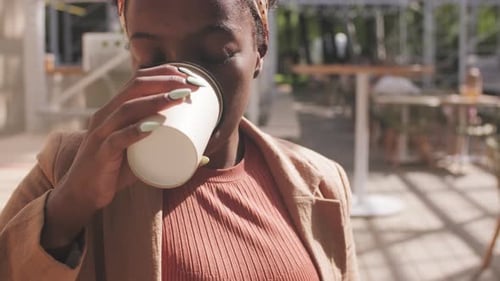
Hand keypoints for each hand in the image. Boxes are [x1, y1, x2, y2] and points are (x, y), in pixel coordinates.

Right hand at [42, 65, 198, 248]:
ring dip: (156, 100)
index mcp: (115, 109)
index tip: (191, 75)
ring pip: (128, 109)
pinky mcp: (100, 154)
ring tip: (181, 96)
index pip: (138, 80)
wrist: (82, 193)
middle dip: (165, 81)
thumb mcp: (143, 155)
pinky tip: (154, 126)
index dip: (164, 73)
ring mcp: (101, 133)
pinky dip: (136, 131)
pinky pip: (118, 139)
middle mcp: (106, 115)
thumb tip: (204, 157)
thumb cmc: (115, 170)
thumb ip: (168, 152)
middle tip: (192, 84)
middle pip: (135, 87)